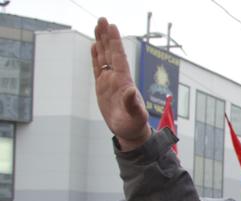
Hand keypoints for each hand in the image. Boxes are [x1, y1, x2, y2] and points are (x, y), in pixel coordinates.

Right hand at [92, 18, 150, 150]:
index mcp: (125, 81)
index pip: (119, 57)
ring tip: (97, 26)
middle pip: (111, 52)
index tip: (111, 26)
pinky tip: (94, 46)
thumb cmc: (135, 125)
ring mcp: (110, 81)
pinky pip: (98, 68)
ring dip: (101, 42)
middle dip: (107, 36)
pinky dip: (96, 56)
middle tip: (102, 19)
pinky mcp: (103, 87)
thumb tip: (130, 91)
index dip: (115, 42)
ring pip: (104, 57)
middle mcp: (118, 78)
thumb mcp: (136, 116)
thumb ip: (132, 104)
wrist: (130, 132)